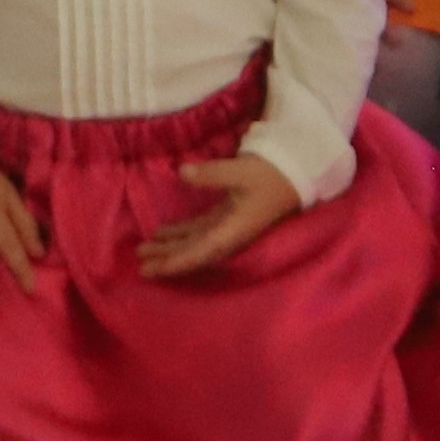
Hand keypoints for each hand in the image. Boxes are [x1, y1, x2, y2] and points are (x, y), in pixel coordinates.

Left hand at [132, 150, 309, 279]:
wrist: (298, 171)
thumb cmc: (272, 173)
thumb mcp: (242, 171)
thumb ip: (211, 174)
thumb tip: (182, 172)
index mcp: (235, 229)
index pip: (201, 251)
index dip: (177, 261)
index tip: (154, 269)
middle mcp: (230, 234)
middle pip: (194, 252)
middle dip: (168, 259)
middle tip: (140, 265)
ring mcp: (229, 227)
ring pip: (194, 242)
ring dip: (170, 246)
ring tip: (144, 250)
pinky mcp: (228, 217)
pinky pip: (200, 231)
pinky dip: (181, 233)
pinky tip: (162, 232)